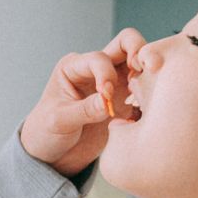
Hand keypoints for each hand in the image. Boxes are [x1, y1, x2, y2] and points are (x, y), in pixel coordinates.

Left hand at [20, 28, 145, 176]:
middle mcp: (96, 69)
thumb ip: (83, 110)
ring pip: (139, 64)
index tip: (106, 96)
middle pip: (126, 43)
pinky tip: (149, 109)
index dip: (107, 74)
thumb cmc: (46, 132)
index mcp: (74, 67)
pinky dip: (151, 94)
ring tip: (149, 92)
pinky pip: (145, 90)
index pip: (99, 58)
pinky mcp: (125, 102)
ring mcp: (114, 83)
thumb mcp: (59, 121)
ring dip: (148, 73)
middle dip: (139, 51)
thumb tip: (107, 102)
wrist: (53, 155)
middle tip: (147, 70)